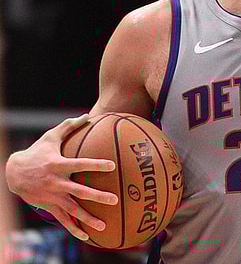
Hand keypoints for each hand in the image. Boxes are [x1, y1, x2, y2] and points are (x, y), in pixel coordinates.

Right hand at [5, 114, 117, 240]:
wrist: (13, 172)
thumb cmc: (37, 152)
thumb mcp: (50, 137)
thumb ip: (69, 126)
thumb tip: (88, 115)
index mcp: (58, 165)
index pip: (80, 165)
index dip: (95, 165)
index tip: (111, 166)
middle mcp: (56, 183)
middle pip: (79, 191)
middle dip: (97, 196)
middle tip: (115, 200)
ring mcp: (52, 196)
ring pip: (72, 209)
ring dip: (88, 218)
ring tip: (104, 225)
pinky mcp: (48, 206)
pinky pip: (63, 219)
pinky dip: (74, 228)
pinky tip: (87, 236)